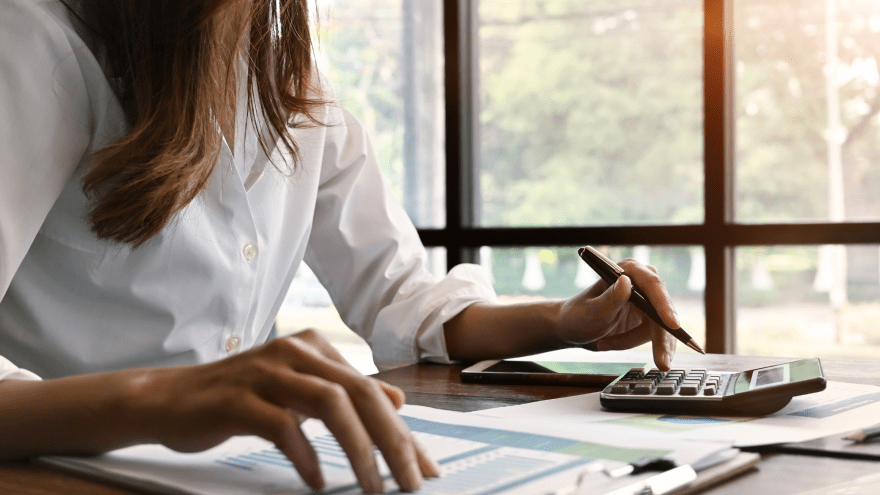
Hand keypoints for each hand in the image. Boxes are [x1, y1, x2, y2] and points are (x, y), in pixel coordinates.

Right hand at [122, 329, 439, 492]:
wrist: (167, 399)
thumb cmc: (239, 398)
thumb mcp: (298, 391)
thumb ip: (344, 392)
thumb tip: (397, 400)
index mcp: (314, 348)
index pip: (371, 391)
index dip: (403, 432)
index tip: (424, 468)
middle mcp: (294, 351)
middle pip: (359, 393)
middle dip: (392, 441)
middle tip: (409, 482)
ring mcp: (265, 371)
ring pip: (329, 404)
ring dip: (357, 449)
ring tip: (371, 487)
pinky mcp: (237, 397)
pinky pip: (282, 426)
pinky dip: (305, 457)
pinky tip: (315, 482)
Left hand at [556, 258, 677, 369]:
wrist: (573, 328)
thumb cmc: (578, 315)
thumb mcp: (591, 310)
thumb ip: (610, 298)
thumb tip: (626, 282)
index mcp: (628, 271)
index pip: (653, 286)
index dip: (664, 305)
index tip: (672, 324)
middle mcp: (641, 282)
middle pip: (662, 311)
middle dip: (661, 338)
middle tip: (662, 363)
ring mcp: (647, 301)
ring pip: (660, 328)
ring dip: (634, 341)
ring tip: (605, 344)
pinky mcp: (648, 318)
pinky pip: (654, 336)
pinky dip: (634, 344)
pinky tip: (612, 344)